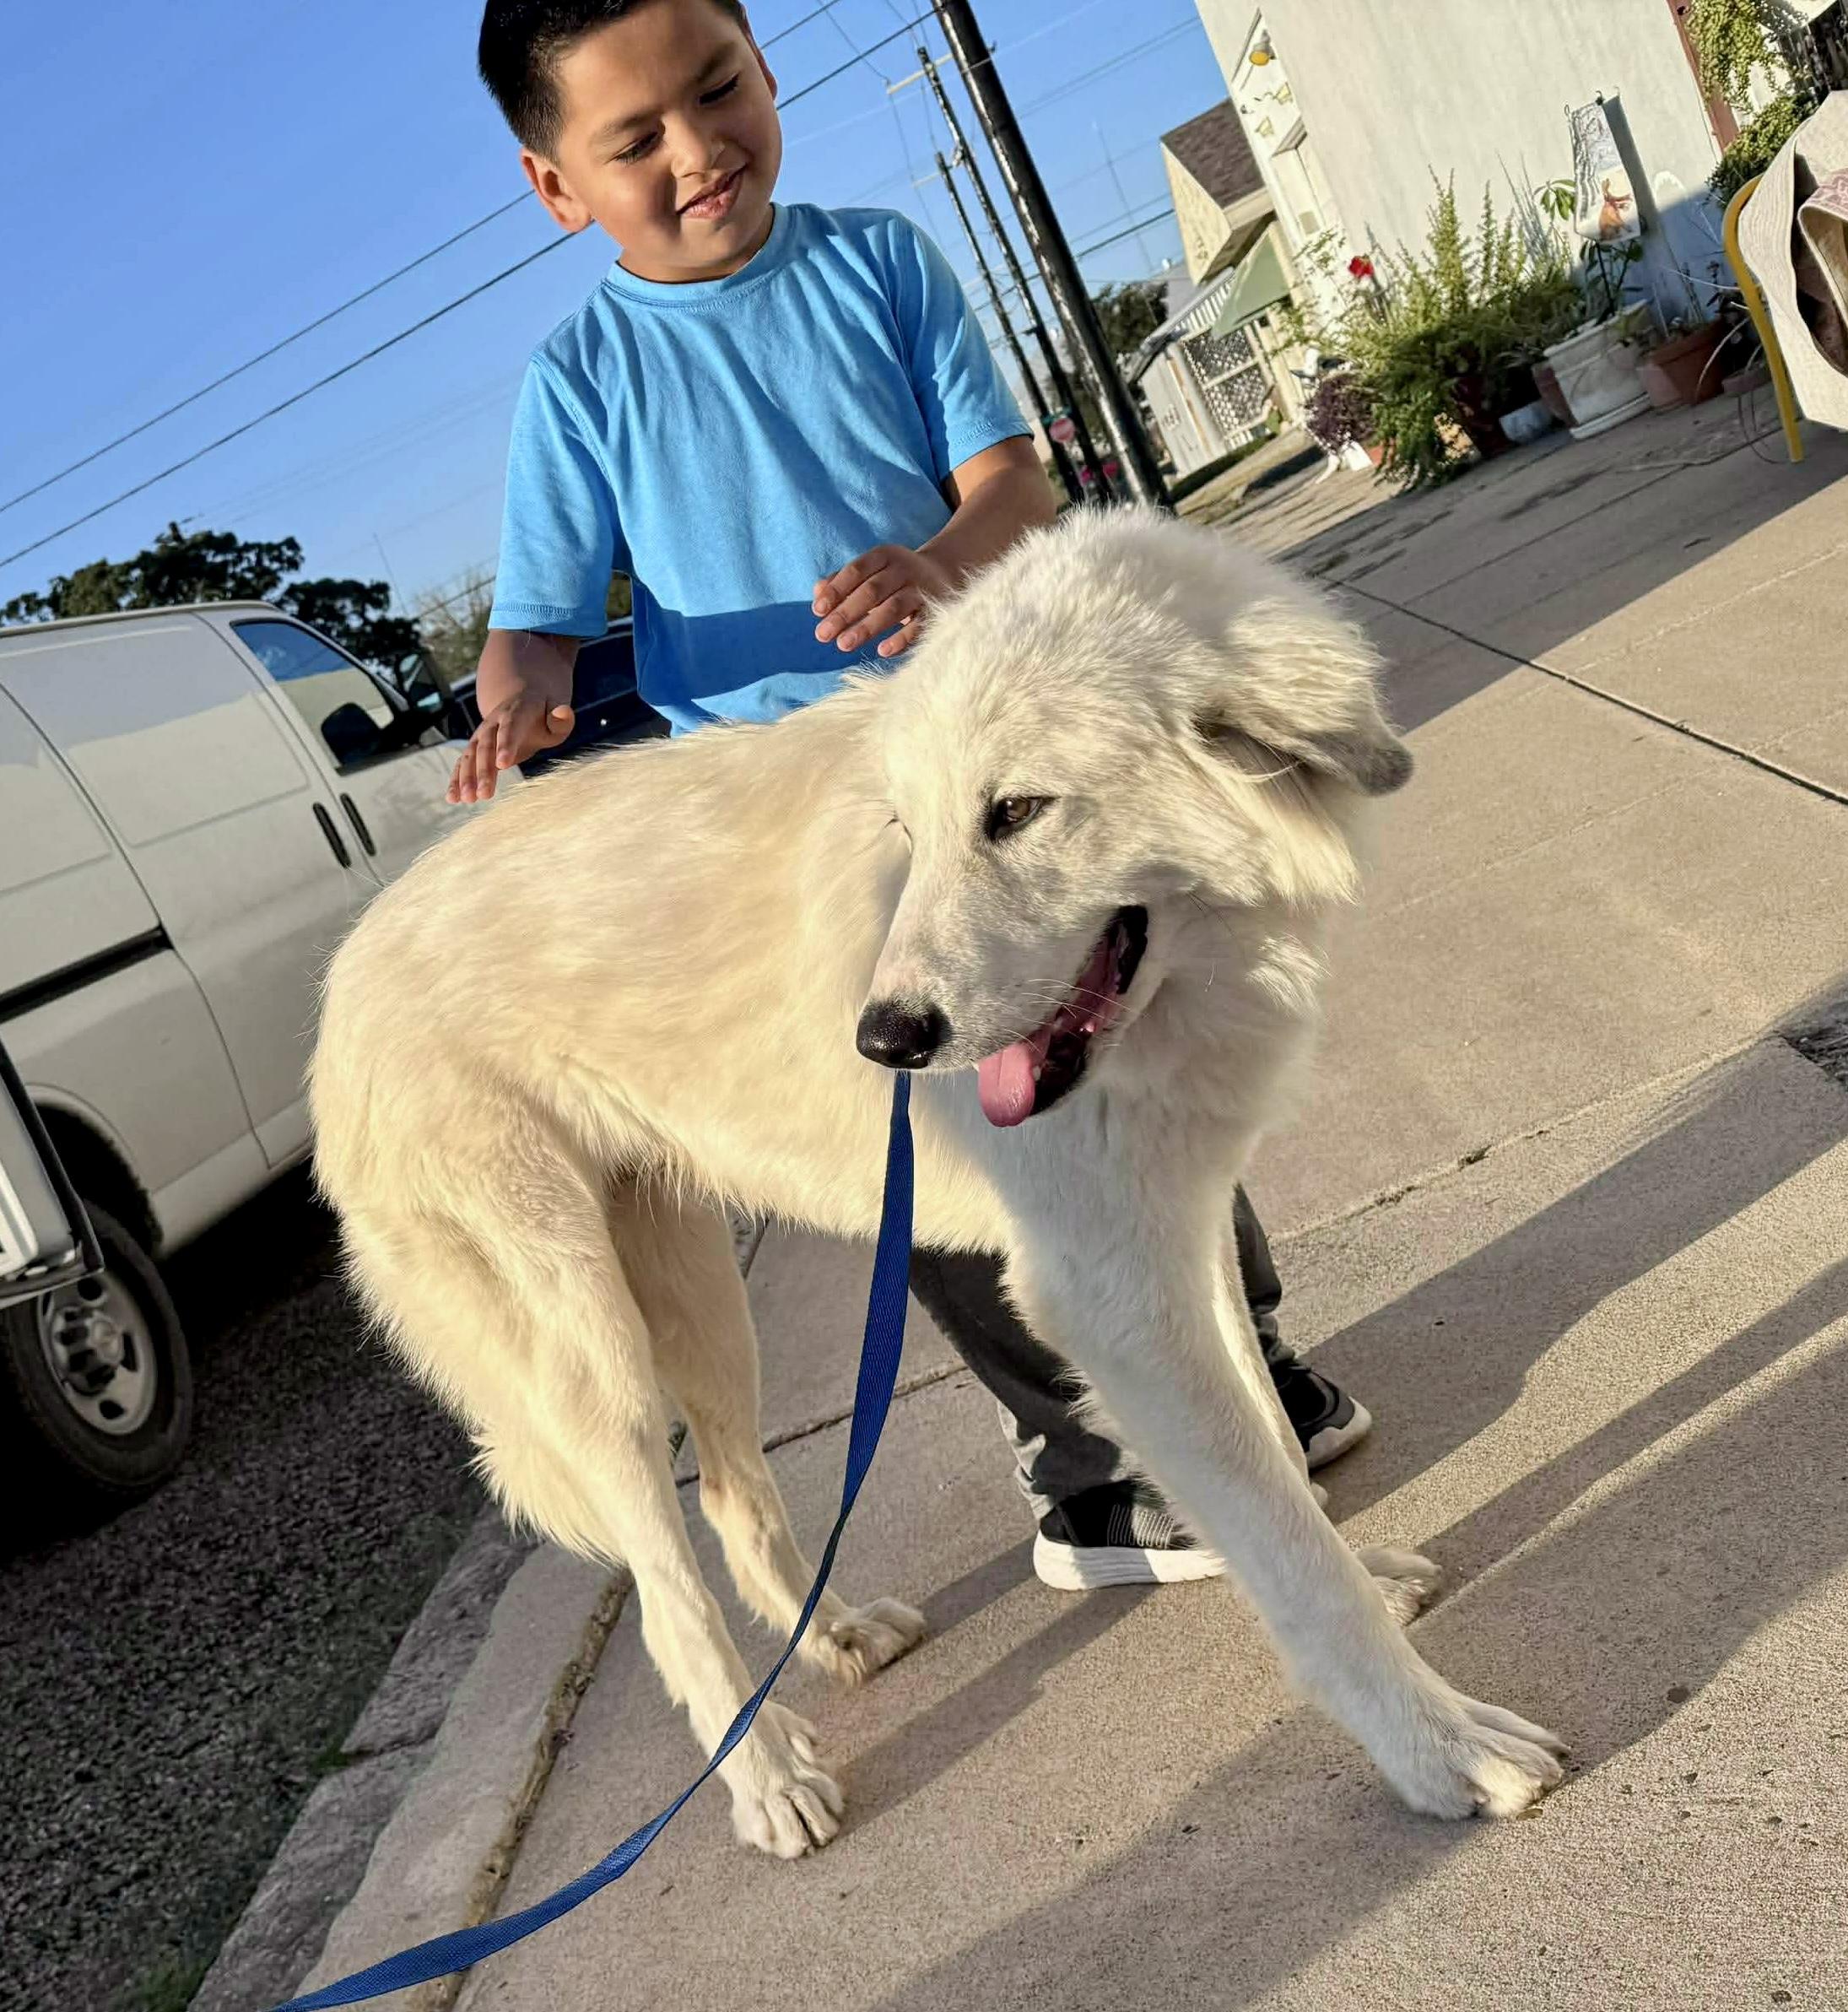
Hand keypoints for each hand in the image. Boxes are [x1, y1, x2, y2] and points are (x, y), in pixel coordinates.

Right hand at [446, 691, 574, 802]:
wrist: (522, 700)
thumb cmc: (543, 715)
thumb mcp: (555, 714)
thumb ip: (560, 719)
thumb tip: (563, 712)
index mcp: (515, 713)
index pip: (509, 728)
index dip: (505, 745)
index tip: (503, 765)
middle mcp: (493, 723)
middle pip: (486, 747)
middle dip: (483, 771)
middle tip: (484, 794)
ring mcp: (481, 735)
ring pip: (470, 756)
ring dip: (466, 778)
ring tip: (467, 799)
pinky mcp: (474, 748)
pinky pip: (463, 763)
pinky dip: (456, 779)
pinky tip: (453, 798)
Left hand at [813, 543, 952, 659]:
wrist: (945, 572)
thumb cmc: (895, 577)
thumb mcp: (871, 571)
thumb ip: (843, 581)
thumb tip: (817, 593)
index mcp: (884, 557)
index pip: (856, 570)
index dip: (836, 590)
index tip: (817, 611)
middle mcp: (903, 570)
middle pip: (872, 591)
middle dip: (845, 613)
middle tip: (823, 635)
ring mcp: (921, 590)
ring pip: (893, 608)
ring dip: (867, 627)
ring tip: (843, 644)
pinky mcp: (936, 610)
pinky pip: (918, 626)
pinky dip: (901, 638)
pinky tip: (882, 651)